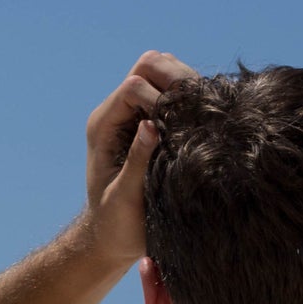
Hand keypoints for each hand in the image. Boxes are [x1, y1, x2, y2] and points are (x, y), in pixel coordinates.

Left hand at [82, 49, 196, 266]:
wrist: (114, 237)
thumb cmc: (116, 224)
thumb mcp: (124, 197)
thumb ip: (136, 161)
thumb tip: (151, 126)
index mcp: (103, 125)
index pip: (133, 85)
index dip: (159, 98)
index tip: (176, 128)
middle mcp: (117, 112)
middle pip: (148, 66)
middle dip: (174, 81)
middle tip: (195, 112)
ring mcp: (135, 114)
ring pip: (163, 73)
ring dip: (184, 88)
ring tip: (199, 117)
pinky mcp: (151, 121)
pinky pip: (172, 93)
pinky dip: (188, 100)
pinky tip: (200, 123)